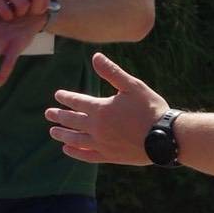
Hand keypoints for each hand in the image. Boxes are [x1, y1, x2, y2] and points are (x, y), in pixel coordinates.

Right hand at [0, 0, 49, 21]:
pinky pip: (6, 10)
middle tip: (25, 16)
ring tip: (12, 15)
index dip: (45, 3)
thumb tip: (42, 4)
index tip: (36, 12)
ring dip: (20, 15)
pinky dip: (6, 17)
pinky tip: (1, 16)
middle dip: (35, 10)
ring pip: (24, 4)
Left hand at [45, 52, 168, 165]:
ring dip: (63, 135)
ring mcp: (102, 144)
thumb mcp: (132, 85)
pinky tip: (67, 150)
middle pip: (72, 121)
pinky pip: (86, 155)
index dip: (66, 98)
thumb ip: (111, 72)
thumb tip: (95, 56)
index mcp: (101, 109)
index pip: (77, 102)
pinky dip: (75, 152)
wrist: (165, 137)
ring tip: (53, 132)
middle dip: (59, 116)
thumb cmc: (150, 108)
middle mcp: (97, 128)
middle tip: (48, 113)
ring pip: (75, 139)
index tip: (58, 95)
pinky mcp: (109, 156)